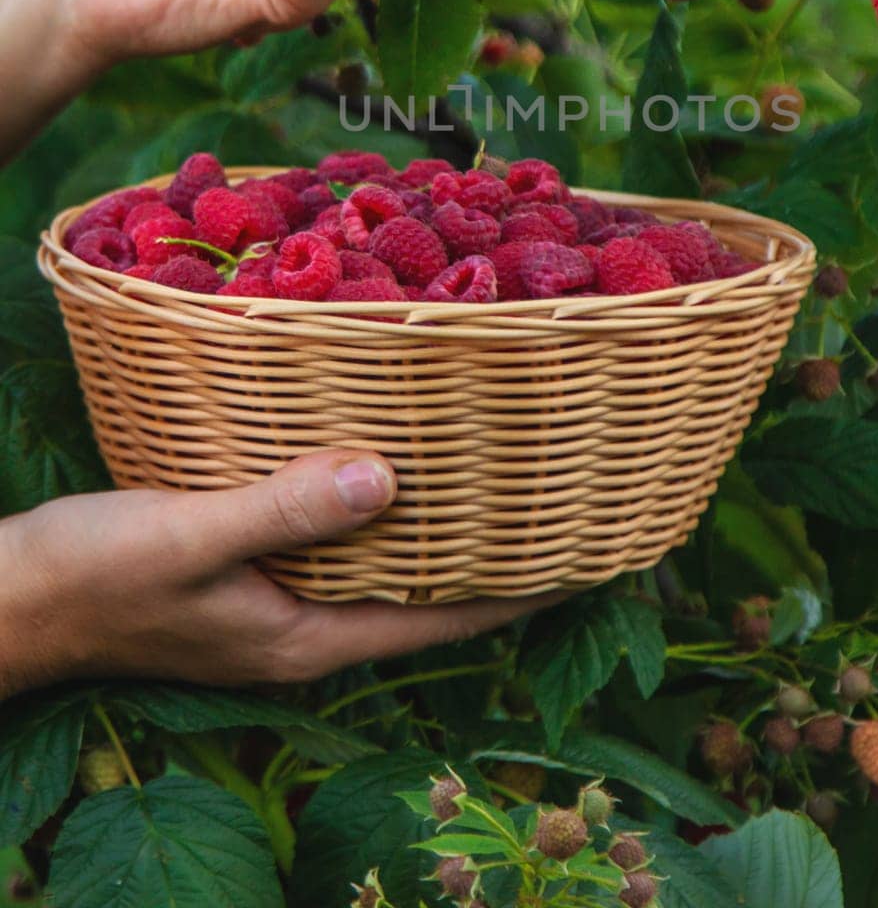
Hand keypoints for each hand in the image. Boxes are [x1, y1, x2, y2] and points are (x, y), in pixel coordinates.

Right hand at [0, 452, 552, 695]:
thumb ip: (282, 509)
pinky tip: (398, 462)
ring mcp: (282, 599)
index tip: (597, 550)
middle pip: (432, 593)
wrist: (11, 597)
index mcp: (311, 637)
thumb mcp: (189, 535)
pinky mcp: (255, 568)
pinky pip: (344, 537)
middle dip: (501, 553)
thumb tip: (385, 479)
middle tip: (571, 496)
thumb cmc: (94, 574)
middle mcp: (310, 626)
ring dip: (446, 524)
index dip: (526, 588)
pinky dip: (383, 505)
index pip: (448, 618)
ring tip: (510, 474)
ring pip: (391, 562)